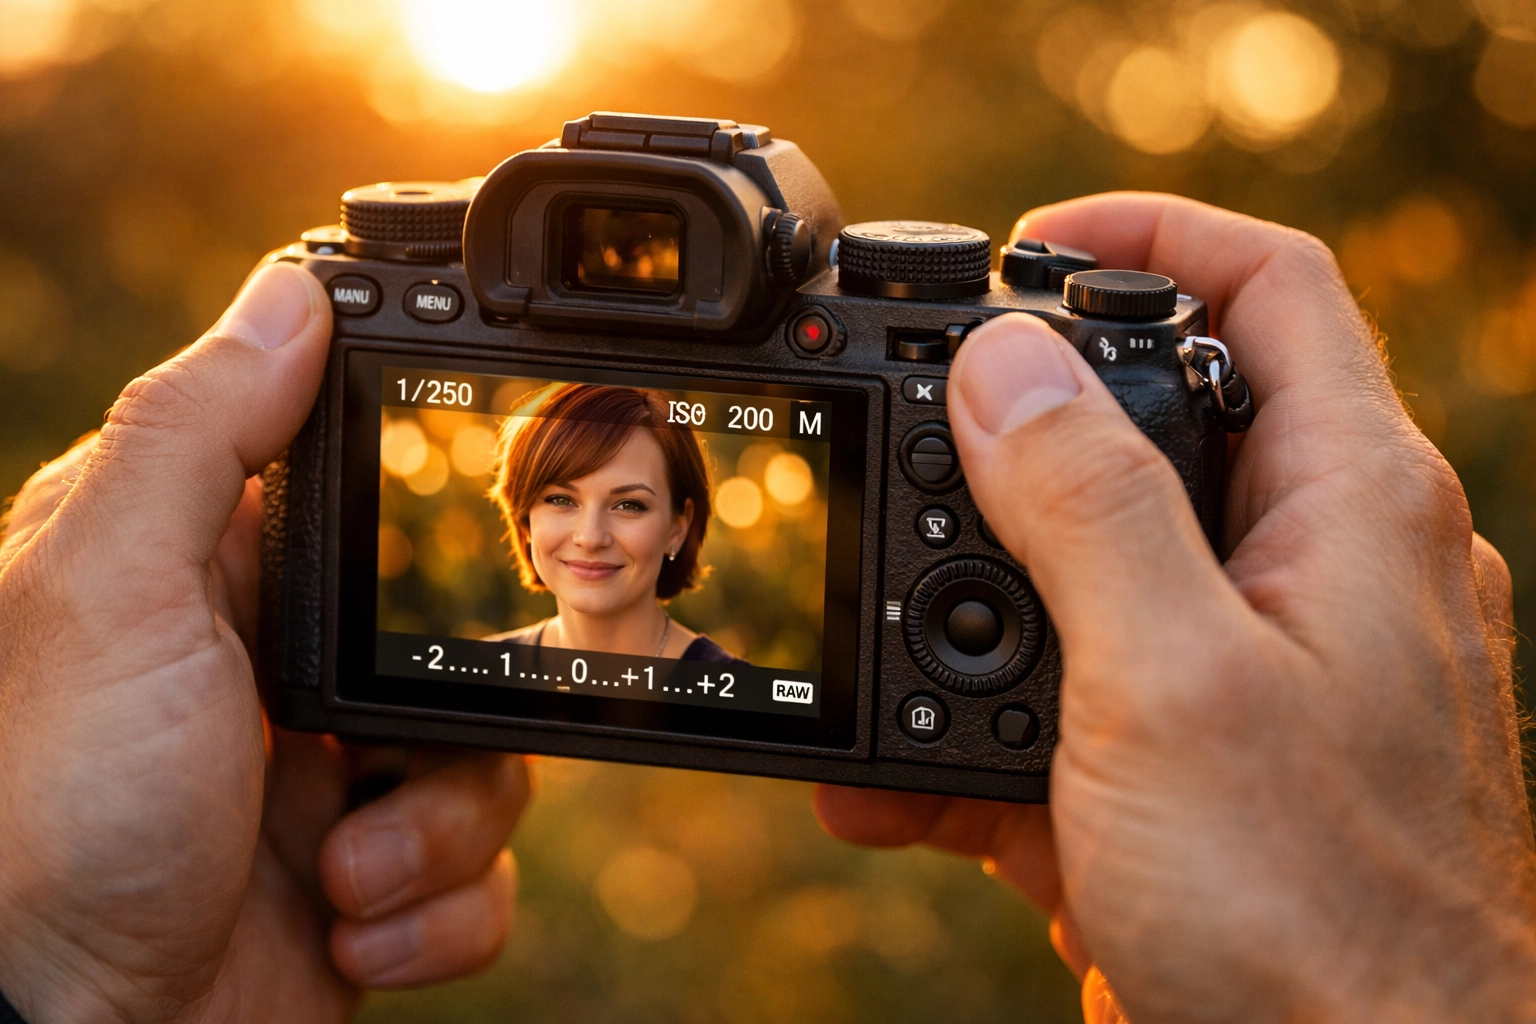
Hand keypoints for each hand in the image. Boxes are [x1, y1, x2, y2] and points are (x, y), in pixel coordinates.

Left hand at [0, 262, 530, 1023]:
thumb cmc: (55, 816)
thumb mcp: (111, 595)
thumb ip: (194, 437)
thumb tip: (287, 293)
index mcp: (214, 579)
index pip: (357, 497)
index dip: (417, 519)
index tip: (437, 561)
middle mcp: (277, 671)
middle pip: (451, 642)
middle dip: (440, 731)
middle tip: (359, 771)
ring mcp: (329, 780)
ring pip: (486, 762)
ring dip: (436, 835)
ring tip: (343, 877)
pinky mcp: (370, 879)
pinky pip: (481, 872)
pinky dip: (439, 913)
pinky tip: (354, 930)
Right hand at [817, 194, 1533, 1022]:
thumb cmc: (1319, 918)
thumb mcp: (1175, 684)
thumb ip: (1089, 510)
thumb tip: (1004, 362)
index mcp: (1347, 507)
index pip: (1272, 290)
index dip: (1152, 236)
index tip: (1024, 248)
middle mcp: (1306, 573)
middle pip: (1151, 428)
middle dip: (1012, 434)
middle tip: (905, 442)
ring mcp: (1243, 676)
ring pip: (1082, 582)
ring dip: (962, 609)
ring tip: (869, 639)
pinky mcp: (1182, 774)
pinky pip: (1061, 714)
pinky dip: (968, 740)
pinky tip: (879, 792)